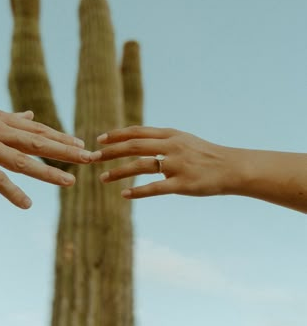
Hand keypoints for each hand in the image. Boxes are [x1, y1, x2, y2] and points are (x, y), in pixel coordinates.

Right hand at [0, 98, 91, 208]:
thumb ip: (4, 115)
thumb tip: (28, 114)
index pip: (35, 129)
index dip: (59, 136)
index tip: (81, 143)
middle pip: (37, 142)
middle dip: (66, 150)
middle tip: (90, 158)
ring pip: (23, 160)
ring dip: (48, 172)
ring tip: (70, 182)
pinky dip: (12, 192)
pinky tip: (26, 204)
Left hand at [92, 126, 235, 198]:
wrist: (232, 168)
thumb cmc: (205, 155)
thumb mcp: (184, 140)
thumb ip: (162, 140)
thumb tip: (137, 139)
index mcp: (171, 135)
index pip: (138, 131)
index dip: (117, 135)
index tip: (99, 140)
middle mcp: (172, 146)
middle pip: (135, 145)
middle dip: (111, 152)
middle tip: (93, 158)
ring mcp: (178, 165)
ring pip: (141, 166)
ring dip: (119, 172)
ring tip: (103, 178)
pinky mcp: (183, 184)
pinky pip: (156, 188)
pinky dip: (138, 191)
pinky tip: (124, 195)